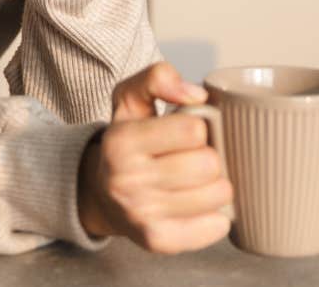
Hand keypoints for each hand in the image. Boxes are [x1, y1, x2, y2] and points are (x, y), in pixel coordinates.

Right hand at [77, 61, 233, 253]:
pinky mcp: (159, 241)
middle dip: (209, 156)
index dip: (197, 126)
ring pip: (217, 195)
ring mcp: (142, 214)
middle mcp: (127, 179)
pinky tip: (200, 204)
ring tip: (198, 179)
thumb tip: (196, 94)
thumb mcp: (130, 98)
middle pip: (208, 164)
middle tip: (195, 157)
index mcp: (120, 140)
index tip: (186, 131)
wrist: (101, 193)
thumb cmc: (126, 141)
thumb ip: (158, 77)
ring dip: (216, 184)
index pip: (192, 130)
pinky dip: (216, 215)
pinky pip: (216, 228)